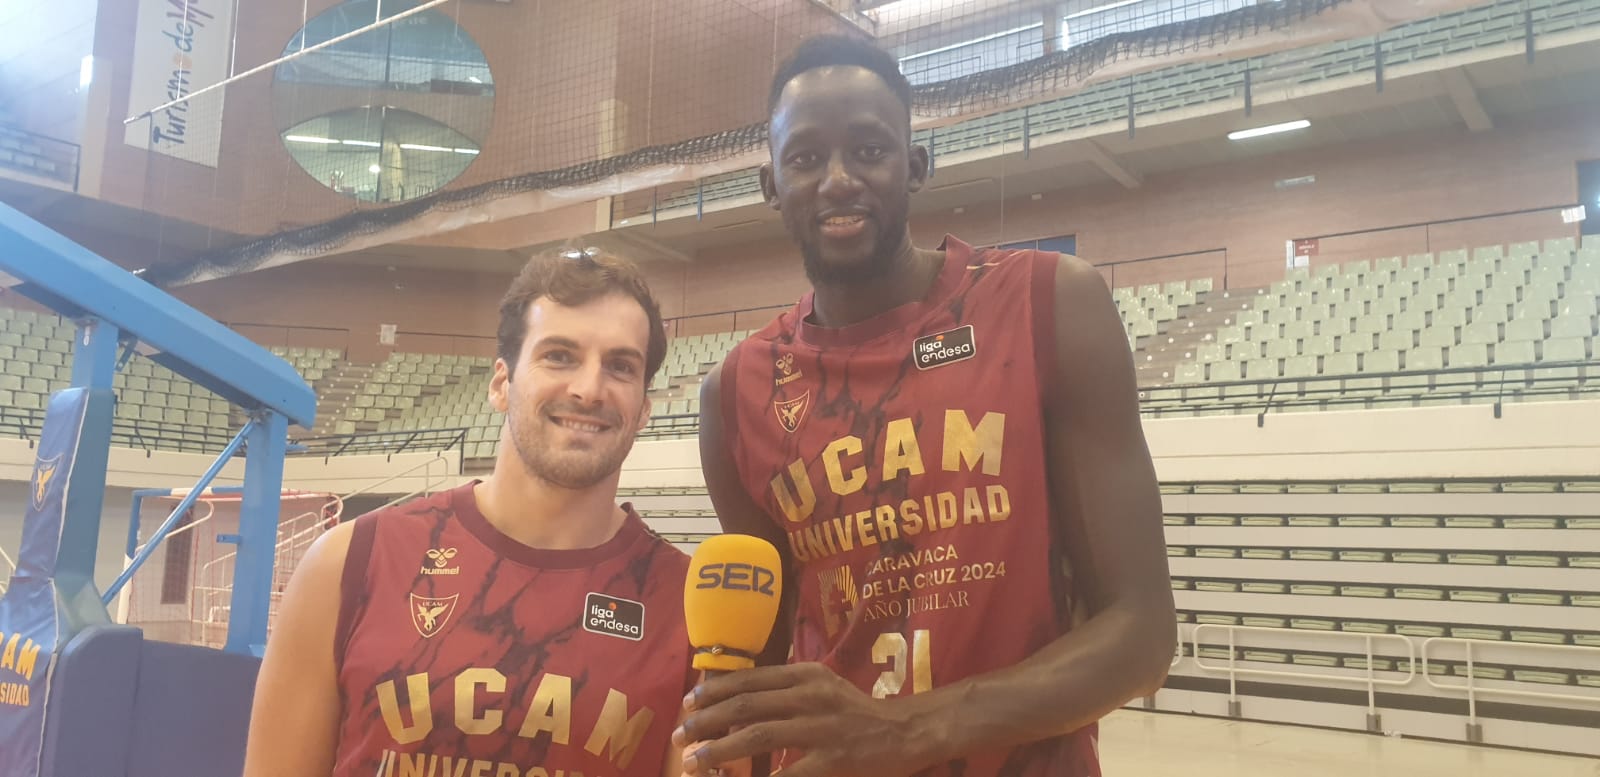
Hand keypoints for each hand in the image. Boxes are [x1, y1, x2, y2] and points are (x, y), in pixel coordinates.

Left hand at [673, 663, 933, 776]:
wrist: (906, 731)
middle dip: (707, 720)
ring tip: (694, 760)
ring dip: (720, 748)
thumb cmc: (857, 711)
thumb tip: (737, 701)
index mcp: (806, 674)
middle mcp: (810, 696)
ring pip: (758, 735)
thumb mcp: (822, 686)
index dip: (714, 691)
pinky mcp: (832, 759)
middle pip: (747, 706)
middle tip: (681, 734)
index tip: (688, 703)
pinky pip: (787, 773)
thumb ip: (786, 689)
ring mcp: (822, 728)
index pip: (750, 679)